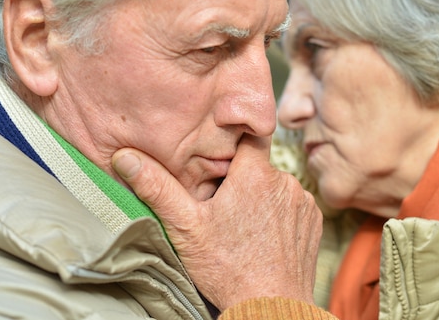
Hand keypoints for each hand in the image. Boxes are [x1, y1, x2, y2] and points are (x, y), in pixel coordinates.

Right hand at [112, 134, 321, 310]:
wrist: (270, 307)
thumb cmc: (228, 269)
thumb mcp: (185, 228)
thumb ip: (157, 187)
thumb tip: (125, 157)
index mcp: (255, 175)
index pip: (250, 135)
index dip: (234, 143)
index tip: (221, 160)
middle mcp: (285, 182)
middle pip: (259, 166)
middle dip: (242, 179)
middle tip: (223, 208)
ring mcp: (303, 202)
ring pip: (276, 186)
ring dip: (262, 197)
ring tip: (244, 227)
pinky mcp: (314, 221)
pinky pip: (293, 205)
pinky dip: (280, 214)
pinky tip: (265, 237)